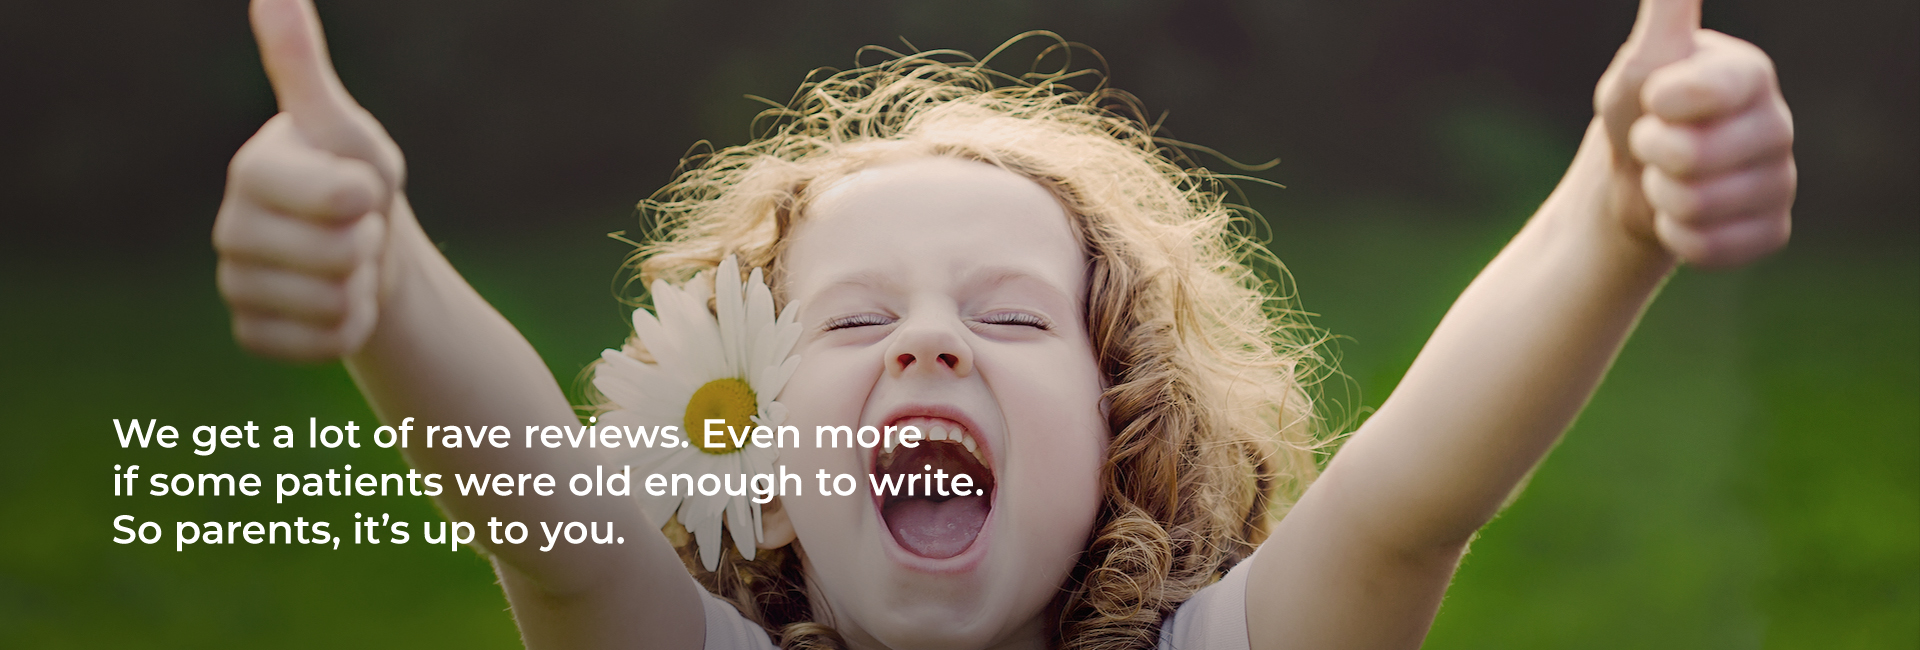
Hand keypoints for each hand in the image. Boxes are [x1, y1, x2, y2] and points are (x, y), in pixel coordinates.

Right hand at [214, 0, 405, 360]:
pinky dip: (348, 328)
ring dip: (362, 286)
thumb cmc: (356, 178)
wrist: (363, 253)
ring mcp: (235, 283)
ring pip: (331, 303)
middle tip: (357, 227)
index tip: (363, 187)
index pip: (339, 197)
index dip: (368, 197)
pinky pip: (321, 344)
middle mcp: (230, 226)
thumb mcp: (345, 126)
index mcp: (252, 169)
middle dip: (369, 244)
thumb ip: (304, 67)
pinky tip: (336, 302)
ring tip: (347, 263)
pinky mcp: (251, 332)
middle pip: (338, 256)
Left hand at [1595, 0, 1794, 268]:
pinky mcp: (1771, 230)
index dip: (1661, 104)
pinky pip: (1708, 246)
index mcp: (1751, 75)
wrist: (1636, 178)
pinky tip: (1683, 215)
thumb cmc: (1639, 110)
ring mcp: (1781, 180)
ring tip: (1666, 177)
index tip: (1655, 99)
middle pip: (1692, 158)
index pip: (1705, 93)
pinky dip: (1676, 235)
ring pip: (1696, 205)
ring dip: (1660, 196)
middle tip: (1654, 143)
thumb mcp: (1643, 61)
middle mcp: (1778, 124)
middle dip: (1651, 153)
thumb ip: (1668, 14)